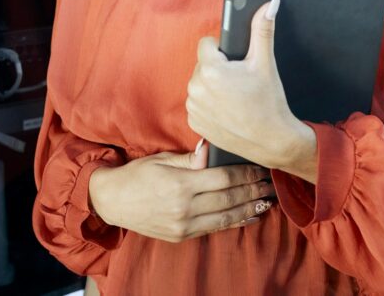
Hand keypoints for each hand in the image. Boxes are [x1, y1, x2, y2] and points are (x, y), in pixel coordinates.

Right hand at [87, 142, 274, 242]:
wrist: (112, 202)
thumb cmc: (137, 175)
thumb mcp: (161, 160)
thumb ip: (190, 158)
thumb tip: (212, 148)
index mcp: (180, 184)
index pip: (223, 178)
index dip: (245, 173)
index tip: (260, 167)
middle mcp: (184, 208)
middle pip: (229, 198)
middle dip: (253, 191)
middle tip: (271, 183)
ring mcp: (183, 225)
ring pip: (226, 217)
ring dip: (250, 208)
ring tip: (268, 200)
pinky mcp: (181, 236)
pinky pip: (214, 228)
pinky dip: (235, 222)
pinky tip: (250, 216)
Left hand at [186, 0, 316, 178]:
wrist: (272, 141)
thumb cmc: (269, 102)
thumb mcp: (265, 63)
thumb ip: (262, 29)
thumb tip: (270, 3)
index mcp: (211, 69)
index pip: (207, 44)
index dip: (223, 50)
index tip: (236, 61)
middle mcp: (196, 88)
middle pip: (203, 64)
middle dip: (219, 68)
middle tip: (240, 80)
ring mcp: (193, 107)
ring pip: (200, 83)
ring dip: (213, 85)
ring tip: (235, 96)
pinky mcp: (194, 122)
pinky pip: (198, 103)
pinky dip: (210, 104)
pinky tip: (228, 110)